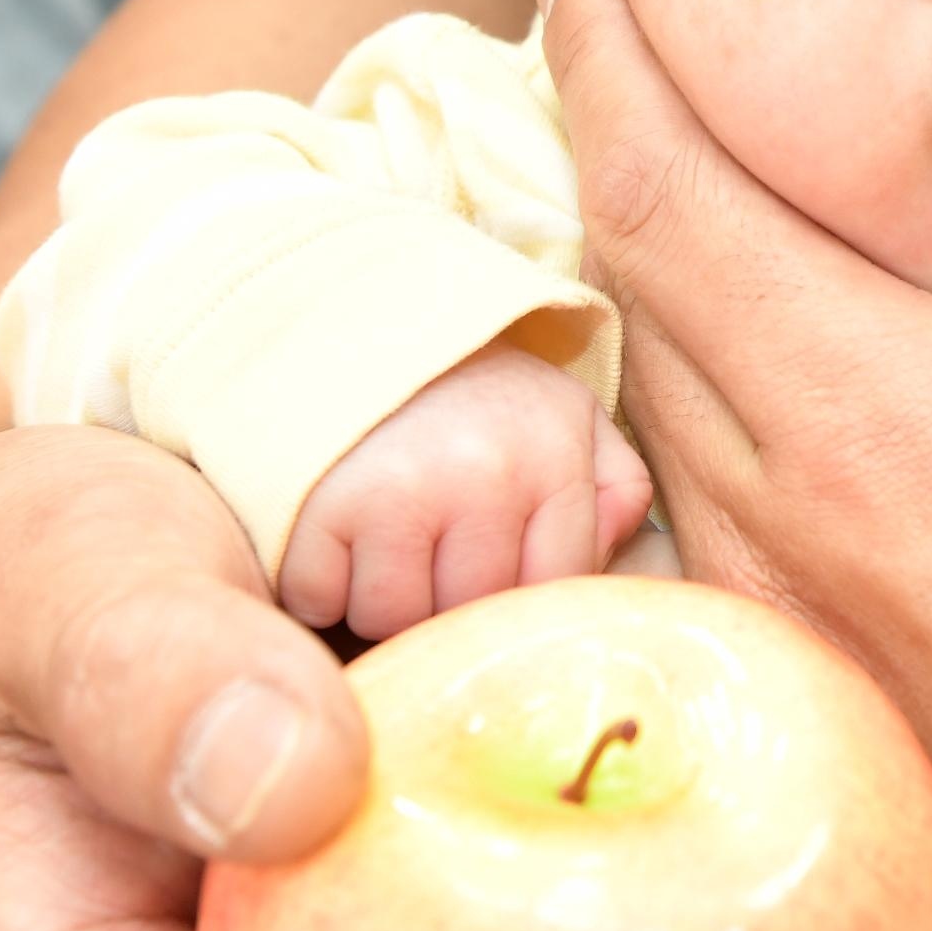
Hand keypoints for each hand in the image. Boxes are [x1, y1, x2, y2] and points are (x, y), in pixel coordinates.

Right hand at [283, 344, 656, 640]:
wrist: (353, 314)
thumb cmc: (469, 390)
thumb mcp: (566, 415)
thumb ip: (615, 487)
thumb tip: (610, 559)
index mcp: (554, 454)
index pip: (549, 590)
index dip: (513, 594)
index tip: (487, 566)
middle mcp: (486, 473)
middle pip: (469, 612)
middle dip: (444, 596)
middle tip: (424, 546)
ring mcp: (401, 489)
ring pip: (392, 616)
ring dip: (377, 594)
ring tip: (378, 536)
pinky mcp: (321, 504)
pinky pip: (318, 598)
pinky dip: (316, 583)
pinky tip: (331, 533)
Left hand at [538, 0, 931, 930]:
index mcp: (876, 415)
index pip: (652, 188)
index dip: (598, 59)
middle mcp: (790, 565)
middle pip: (646, 341)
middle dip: (647, 220)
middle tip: (672, 132)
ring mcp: (799, 732)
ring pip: (676, 518)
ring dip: (697, 414)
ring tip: (754, 338)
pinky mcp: (836, 862)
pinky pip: (731, 696)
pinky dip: (748, 599)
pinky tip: (831, 574)